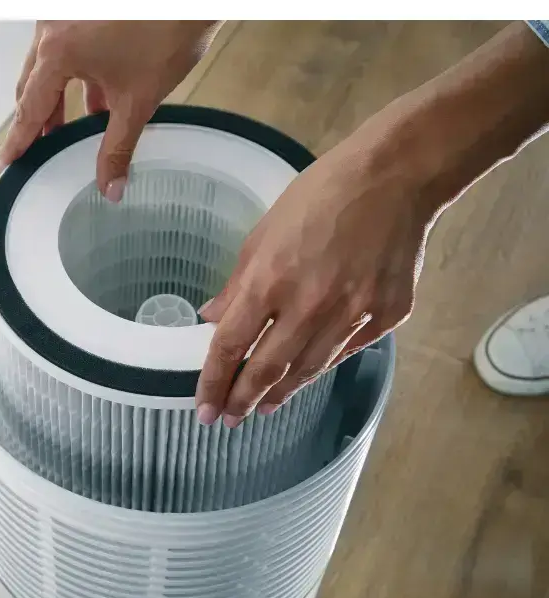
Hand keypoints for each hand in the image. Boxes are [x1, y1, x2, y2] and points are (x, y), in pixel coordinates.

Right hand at [0, 21, 221, 200]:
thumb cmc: (167, 30)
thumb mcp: (138, 100)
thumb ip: (119, 147)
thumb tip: (110, 185)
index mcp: (57, 51)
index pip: (29, 108)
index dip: (19, 140)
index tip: (6, 162)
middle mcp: (52, 27)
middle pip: (32, 86)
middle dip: (39, 121)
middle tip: (38, 150)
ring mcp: (66, 14)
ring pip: (49, 68)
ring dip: (60, 101)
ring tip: (71, 131)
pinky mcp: (82, 10)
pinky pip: (68, 50)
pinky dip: (76, 79)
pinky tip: (97, 101)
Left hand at [195, 113, 432, 427]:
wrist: (394, 178)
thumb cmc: (321, 196)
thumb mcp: (264, 232)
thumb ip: (238, 284)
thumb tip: (214, 319)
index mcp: (268, 280)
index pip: (230, 346)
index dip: (213, 382)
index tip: (203, 408)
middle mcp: (308, 306)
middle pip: (266, 369)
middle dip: (243, 400)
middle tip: (229, 420)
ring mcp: (351, 314)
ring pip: (308, 370)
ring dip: (280, 392)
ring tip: (263, 406)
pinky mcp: (384, 316)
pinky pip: (345, 351)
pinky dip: (321, 366)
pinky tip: (306, 374)